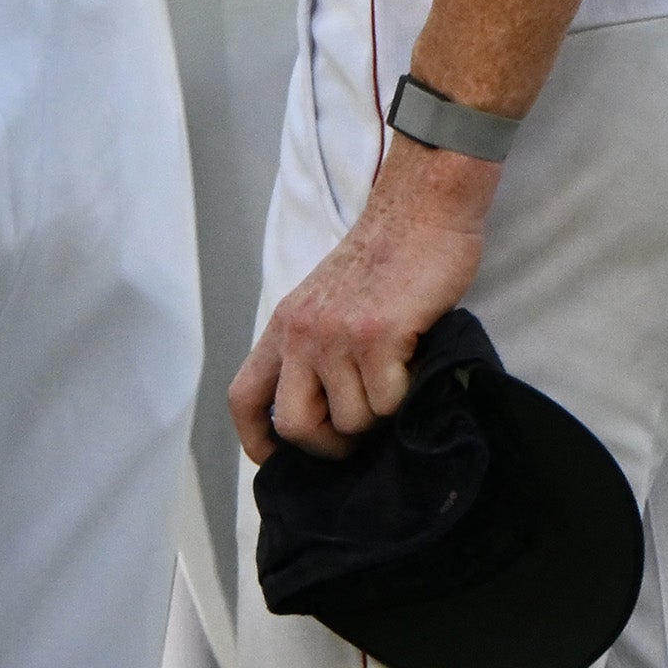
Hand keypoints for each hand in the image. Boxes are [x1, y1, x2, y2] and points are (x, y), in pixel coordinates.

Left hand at [231, 142, 491, 458]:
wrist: (422, 207)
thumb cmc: (385, 256)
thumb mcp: (327, 300)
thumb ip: (315, 347)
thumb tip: (326, 410)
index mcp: (284, 325)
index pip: (245, 395)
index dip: (256, 439)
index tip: (276, 460)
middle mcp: (302, 333)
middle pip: (294, 425)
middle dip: (329, 444)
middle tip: (358, 432)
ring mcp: (339, 335)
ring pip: (352, 421)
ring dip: (379, 414)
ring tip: (396, 376)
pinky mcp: (379, 335)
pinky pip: (388, 401)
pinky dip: (406, 394)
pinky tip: (414, 361)